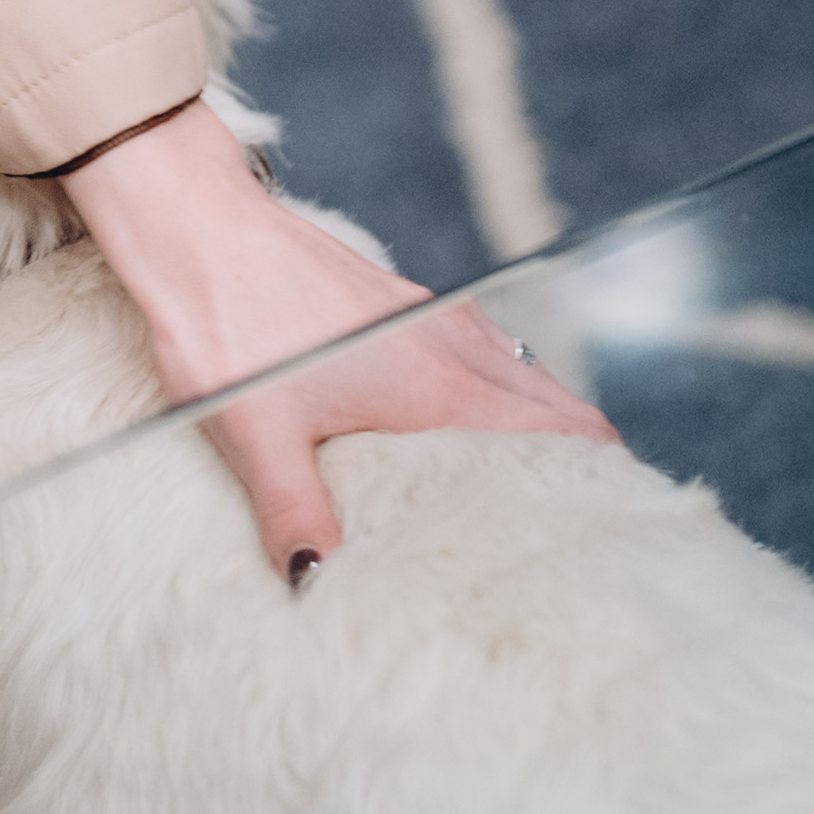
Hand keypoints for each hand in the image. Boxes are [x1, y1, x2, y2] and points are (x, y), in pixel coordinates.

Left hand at [57, 96, 608, 586]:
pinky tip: (462, 424)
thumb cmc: (227, 325)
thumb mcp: (257, 438)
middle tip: (581, 524)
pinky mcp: (402, 300)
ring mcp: (433, 315)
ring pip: (522, 373)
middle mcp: (456, 343)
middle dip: (582, 460)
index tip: (618, 525)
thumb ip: (295, 515)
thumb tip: (317, 586)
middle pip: (557, 404)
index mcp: (441, 383)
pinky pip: (482, 350)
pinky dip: (501, 391)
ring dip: (541, 423)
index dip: (599, 478)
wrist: (195, 227)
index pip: (560, 431)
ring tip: (531, 488)